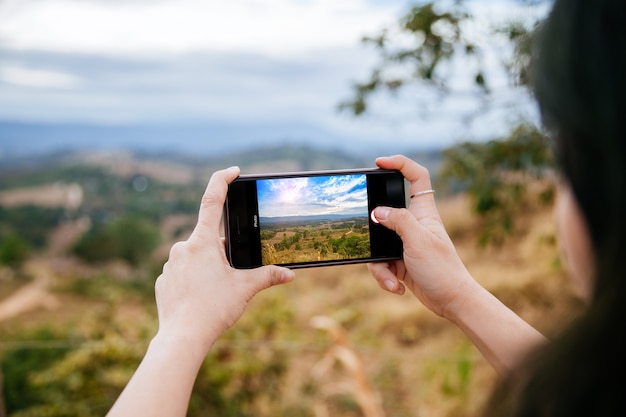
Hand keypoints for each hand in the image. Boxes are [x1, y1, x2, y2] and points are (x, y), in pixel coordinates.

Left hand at [153, 166, 294, 358]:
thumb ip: (268, 276)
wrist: (182, 338)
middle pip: (208, 239)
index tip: (233, 172)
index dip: (222, 181)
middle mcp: (183, 248)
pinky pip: (182, 274)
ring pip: (195, 257)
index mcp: (203, 242)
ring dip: (208, 266)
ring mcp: (170, 264)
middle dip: (223, 251)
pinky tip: (201, 299)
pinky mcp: (163, 281)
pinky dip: (194, 281)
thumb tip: (289, 274)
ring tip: (217, 292)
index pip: (212, 201)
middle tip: (233, 274)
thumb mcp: (245, 289)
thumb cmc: (213, 309)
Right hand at [368, 155, 473, 317]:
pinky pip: (380, 263)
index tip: (379, 162)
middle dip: (374, 225)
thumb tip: (377, 211)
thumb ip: (398, 221)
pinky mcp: (400, 261)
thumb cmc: (442, 269)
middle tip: (369, 230)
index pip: (416, 177)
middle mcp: (414, 225)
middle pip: (386, 212)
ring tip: (394, 280)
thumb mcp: (418, 241)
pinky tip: (398, 288)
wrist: (452, 301)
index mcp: (424, 213)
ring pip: (378, 242)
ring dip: (380, 266)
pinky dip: (386, 278)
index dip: (400, 164)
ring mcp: (405, 243)